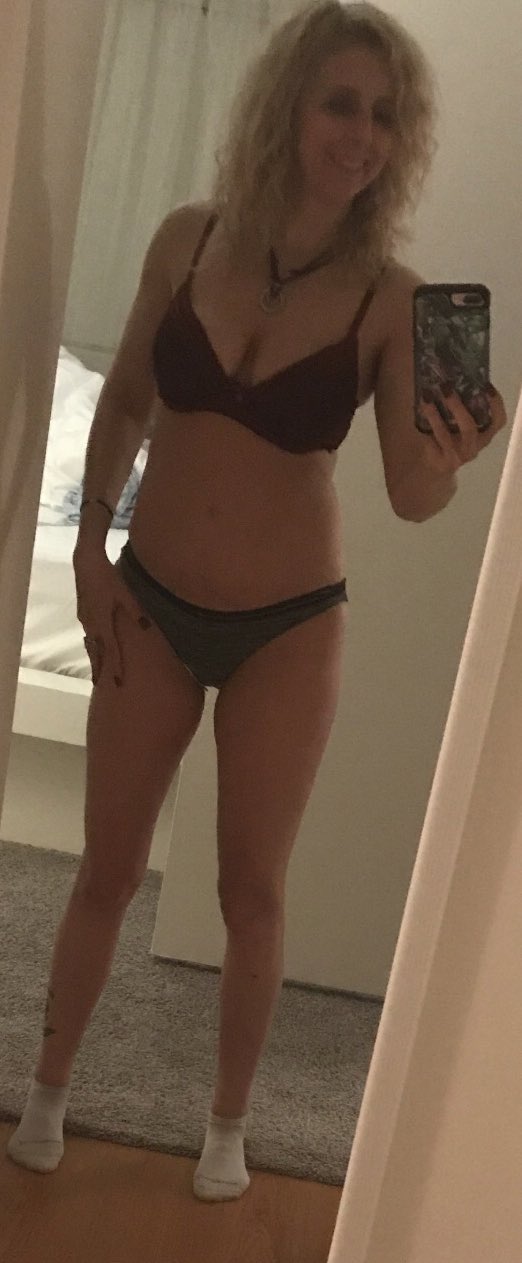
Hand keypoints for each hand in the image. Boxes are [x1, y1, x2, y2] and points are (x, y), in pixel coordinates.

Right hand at [73, 546, 150, 686]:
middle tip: (101, 684)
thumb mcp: (126, 595)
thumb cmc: (108, 579)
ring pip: (90, 644)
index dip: (115, 668)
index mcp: (103, 624)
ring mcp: (86, 620)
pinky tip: (93, 646)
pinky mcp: (84, 613)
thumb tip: (147, 629)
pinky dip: (92, 644)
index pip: (111, 652)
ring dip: (94, 657)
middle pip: (96, 653)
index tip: (118, 683)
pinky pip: (88, 634)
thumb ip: (136, 613)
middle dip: (99, 669)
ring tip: (97, 670)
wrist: (85, 564)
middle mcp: (92, 626)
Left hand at [418, 383, 507, 475]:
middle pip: (469, 429)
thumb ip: (463, 406)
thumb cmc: (453, 437)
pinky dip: (423, 424)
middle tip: (446, 387)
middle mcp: (473, 446)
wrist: (438, 466)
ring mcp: (456, 455)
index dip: (495, 405)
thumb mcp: (462, 423)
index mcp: (484, 434)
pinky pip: (429, 441)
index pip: (497, 421)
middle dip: (457, 407)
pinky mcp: (440, 460)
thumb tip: (451, 376)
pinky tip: (419, 408)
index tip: (486, 387)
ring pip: (444, 435)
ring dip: (434, 414)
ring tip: (426, 396)